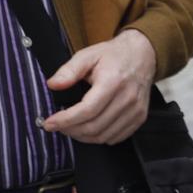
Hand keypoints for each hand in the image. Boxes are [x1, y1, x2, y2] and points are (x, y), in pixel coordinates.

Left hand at [42, 30, 156, 144]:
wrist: (143, 55)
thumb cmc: (114, 55)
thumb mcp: (88, 55)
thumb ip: (69, 70)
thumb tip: (53, 84)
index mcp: (113, 82)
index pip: (87, 110)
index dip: (65, 120)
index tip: (49, 123)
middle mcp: (127, 98)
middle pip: (94, 126)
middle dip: (70, 130)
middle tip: (57, 126)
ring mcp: (136, 110)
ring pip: (104, 136)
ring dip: (83, 136)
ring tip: (71, 128)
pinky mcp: (140, 117)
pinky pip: (116, 137)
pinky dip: (99, 137)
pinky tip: (90, 129)